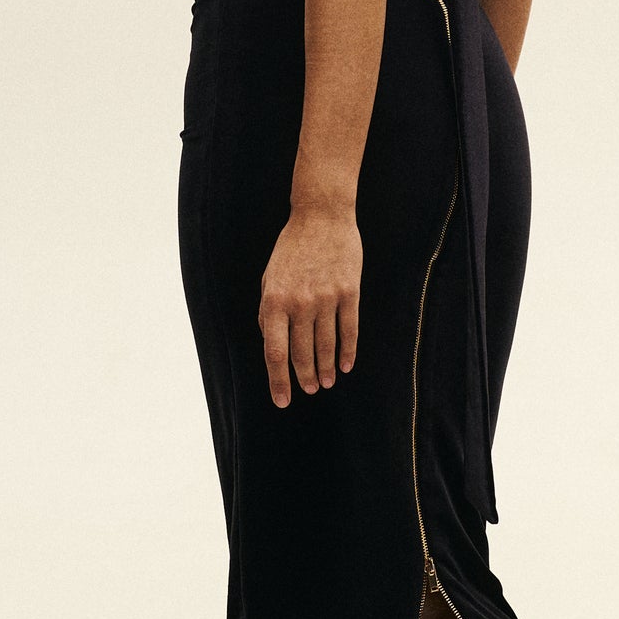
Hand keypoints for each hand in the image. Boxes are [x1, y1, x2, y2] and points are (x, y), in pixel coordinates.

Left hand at [259, 205, 361, 407]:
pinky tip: (346, 365)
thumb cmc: (291, 249)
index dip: (278, 381)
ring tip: (327, 382)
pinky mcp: (349, 292)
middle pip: (302, 353)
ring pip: (326, 345)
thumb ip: (269, 312)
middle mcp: (299, 303)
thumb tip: (273, 345)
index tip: (282, 401)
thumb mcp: (269, 278)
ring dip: (326, 368)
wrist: (321, 217)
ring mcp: (326, 298)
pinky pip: (349, 329)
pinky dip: (348, 351)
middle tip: (310, 390)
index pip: (275, 352)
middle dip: (305, 377)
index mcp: (274, 301)